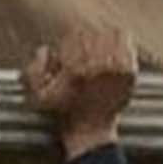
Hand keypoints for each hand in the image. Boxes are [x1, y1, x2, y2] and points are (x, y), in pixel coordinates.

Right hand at [22, 29, 136, 160]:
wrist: (91, 129)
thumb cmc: (64, 111)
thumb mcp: (39, 96)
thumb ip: (33, 71)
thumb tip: (46, 50)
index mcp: (74, 70)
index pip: (73, 37)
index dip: (69, 42)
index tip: (69, 52)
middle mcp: (97, 67)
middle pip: (92, 34)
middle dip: (85, 40)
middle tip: (83, 50)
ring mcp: (116, 69)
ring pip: (110, 34)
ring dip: (102, 38)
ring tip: (97, 48)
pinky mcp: (129, 72)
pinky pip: (126, 43)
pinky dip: (120, 41)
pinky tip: (112, 50)